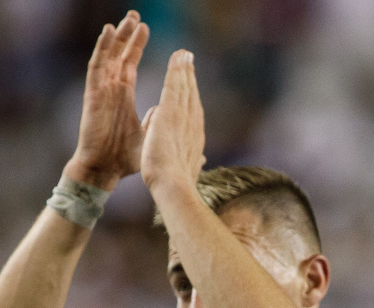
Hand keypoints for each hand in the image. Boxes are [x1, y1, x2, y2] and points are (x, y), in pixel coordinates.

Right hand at [65, 11, 149, 190]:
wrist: (106, 170)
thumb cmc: (127, 159)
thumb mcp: (149, 136)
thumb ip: (156, 122)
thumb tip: (168, 117)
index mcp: (124, 96)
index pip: (130, 64)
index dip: (136, 46)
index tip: (145, 28)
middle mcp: (112, 89)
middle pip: (119, 55)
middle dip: (127, 35)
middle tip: (136, 15)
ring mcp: (102, 90)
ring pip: (109, 56)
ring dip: (118, 36)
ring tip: (127, 18)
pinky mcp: (93, 94)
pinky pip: (97, 66)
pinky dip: (102, 48)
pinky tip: (108, 32)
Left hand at [141, 50, 205, 193]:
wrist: (174, 187)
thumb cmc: (176, 186)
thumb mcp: (187, 170)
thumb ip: (193, 160)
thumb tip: (202, 157)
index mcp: (193, 140)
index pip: (193, 114)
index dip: (192, 98)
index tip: (191, 85)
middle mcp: (193, 126)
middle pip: (192, 97)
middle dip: (190, 78)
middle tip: (189, 60)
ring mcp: (184, 117)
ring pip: (185, 87)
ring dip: (185, 69)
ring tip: (184, 53)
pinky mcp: (172, 112)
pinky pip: (174, 85)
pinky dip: (177, 69)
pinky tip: (178, 56)